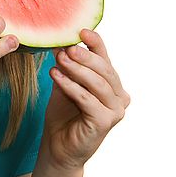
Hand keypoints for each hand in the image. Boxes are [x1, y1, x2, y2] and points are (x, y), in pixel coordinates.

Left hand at [40, 29, 129, 171]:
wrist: (58, 146)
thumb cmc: (63, 114)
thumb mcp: (64, 83)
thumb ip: (66, 66)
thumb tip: (60, 42)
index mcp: (112, 84)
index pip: (106, 59)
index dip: (96, 43)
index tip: (81, 30)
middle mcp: (119, 96)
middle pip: (104, 70)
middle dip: (85, 57)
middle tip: (66, 47)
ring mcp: (116, 111)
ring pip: (98, 84)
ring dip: (77, 69)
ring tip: (59, 58)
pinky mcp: (105, 122)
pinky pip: (87, 99)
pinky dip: (71, 86)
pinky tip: (55, 75)